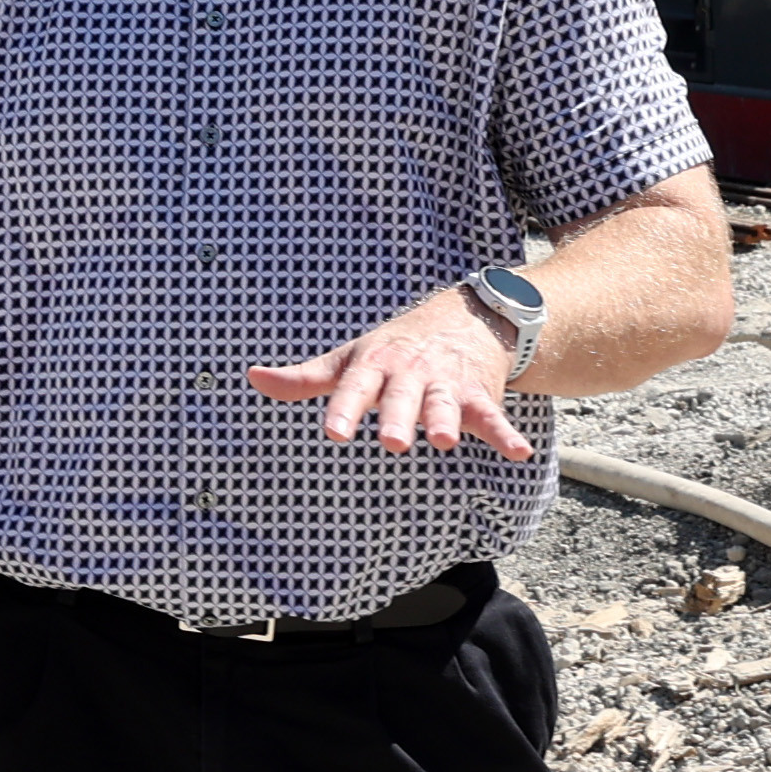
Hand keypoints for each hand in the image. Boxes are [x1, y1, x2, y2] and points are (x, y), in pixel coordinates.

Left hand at [245, 289, 536, 460]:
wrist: (462, 317)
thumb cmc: (392, 349)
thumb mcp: (348, 359)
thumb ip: (305, 378)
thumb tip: (253, 378)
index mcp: (374, 364)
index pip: (355, 388)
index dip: (345, 410)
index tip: (335, 433)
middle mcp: (410, 373)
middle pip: (403, 398)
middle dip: (399, 417)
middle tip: (393, 443)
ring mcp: (446, 383)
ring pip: (446, 404)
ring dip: (447, 420)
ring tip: (444, 440)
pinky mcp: (478, 394)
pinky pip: (493, 416)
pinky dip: (505, 434)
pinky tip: (517, 453)